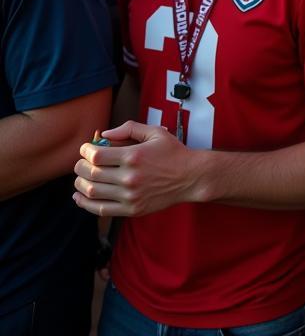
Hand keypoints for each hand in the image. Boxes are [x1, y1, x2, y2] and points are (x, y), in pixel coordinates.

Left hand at [73, 120, 198, 216]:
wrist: (190, 177)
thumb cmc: (173, 153)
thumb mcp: (155, 132)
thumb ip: (129, 128)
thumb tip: (105, 134)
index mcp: (134, 156)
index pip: (97, 155)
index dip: (85, 151)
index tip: (85, 149)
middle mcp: (130, 177)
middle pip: (91, 174)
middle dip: (80, 166)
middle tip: (81, 162)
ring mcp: (130, 195)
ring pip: (92, 192)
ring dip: (80, 184)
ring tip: (81, 178)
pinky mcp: (131, 209)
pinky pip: (100, 209)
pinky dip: (85, 204)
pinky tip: (80, 197)